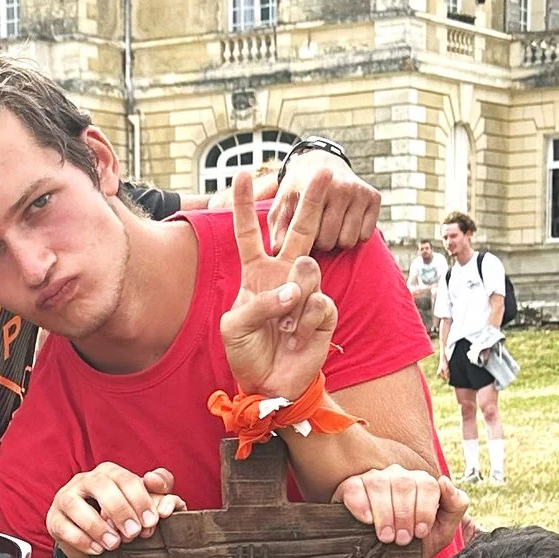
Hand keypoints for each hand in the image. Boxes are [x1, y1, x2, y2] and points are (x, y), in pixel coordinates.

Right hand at [47, 463, 179, 557]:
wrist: (95, 543)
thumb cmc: (122, 520)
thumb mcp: (143, 506)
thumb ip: (160, 494)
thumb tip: (165, 495)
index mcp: (110, 473)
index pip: (126, 478)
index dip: (140, 499)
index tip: (151, 522)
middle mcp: (85, 480)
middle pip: (101, 485)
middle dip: (120, 510)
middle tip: (133, 534)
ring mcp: (65, 498)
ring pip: (76, 504)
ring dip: (97, 526)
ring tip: (114, 544)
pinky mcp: (54, 519)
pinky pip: (63, 527)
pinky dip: (82, 540)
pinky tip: (98, 550)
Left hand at [219, 172, 337, 403]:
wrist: (270, 384)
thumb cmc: (246, 352)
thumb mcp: (233, 327)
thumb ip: (258, 304)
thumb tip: (292, 292)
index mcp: (256, 271)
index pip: (250, 232)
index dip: (244, 204)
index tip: (242, 174)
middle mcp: (283, 274)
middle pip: (299, 229)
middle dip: (312, 200)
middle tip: (325, 172)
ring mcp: (305, 291)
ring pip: (308, 268)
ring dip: (293, 296)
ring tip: (285, 325)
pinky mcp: (324, 311)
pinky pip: (318, 303)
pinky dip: (304, 321)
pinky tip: (297, 336)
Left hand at [266, 150, 380, 253]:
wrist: (319, 164)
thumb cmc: (297, 192)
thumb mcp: (281, 207)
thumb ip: (277, 230)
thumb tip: (278, 252)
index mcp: (316, 189)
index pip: (312, 234)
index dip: (305, 242)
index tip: (301, 239)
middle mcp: (341, 188)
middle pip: (331, 241)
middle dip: (321, 243)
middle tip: (315, 232)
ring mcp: (360, 192)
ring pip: (349, 241)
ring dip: (338, 240)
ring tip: (329, 228)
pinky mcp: (374, 197)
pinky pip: (366, 236)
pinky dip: (355, 236)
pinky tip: (345, 223)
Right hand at [333, 463, 447, 546]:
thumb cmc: (416, 542)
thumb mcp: (443, 529)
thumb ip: (456, 505)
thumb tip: (445, 481)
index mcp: (421, 482)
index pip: (427, 485)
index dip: (425, 511)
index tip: (420, 533)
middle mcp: (398, 475)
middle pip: (403, 485)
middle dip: (404, 516)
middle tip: (401, 539)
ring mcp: (374, 479)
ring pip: (380, 484)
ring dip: (384, 514)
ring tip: (386, 536)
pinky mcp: (351, 487)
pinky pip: (355, 488)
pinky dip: (361, 505)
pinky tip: (367, 520)